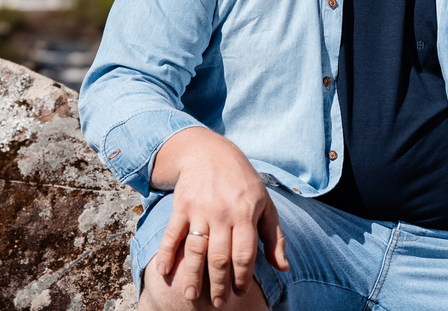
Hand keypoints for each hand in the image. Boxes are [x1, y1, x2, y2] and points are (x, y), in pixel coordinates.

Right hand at [151, 128, 288, 306]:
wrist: (209, 152)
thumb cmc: (242, 181)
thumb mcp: (265, 204)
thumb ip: (274, 237)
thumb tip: (283, 268)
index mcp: (246, 214)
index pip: (244, 253)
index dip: (242, 277)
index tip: (240, 292)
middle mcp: (222, 213)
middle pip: (218, 257)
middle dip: (218, 284)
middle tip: (217, 303)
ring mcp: (199, 210)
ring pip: (195, 249)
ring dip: (191, 275)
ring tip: (191, 296)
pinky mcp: (181, 206)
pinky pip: (171, 234)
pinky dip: (166, 254)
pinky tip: (164, 272)